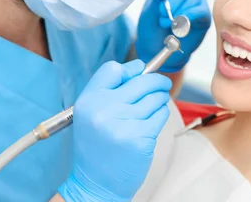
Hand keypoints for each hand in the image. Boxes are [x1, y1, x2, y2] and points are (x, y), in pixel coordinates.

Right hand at [57, 60, 171, 201]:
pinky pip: (160, 115)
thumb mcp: (90, 114)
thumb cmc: (96, 148)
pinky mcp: (141, 138)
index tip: (141, 71)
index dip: (131, 68)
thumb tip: (140, 67)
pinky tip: (151, 123)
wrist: (96, 184)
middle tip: (162, 84)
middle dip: (157, 81)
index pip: (113, 69)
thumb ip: (109, 90)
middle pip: (141, 81)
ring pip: (155, 98)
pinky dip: (160, 116)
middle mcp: (104, 110)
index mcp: (88, 100)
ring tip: (153, 107)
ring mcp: (124, 124)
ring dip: (160, 100)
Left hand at [135, 0, 211, 71]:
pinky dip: (189, 17)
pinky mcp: (203, 15)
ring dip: (178, 12)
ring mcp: (196, 1)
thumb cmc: (151, 28)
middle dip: (172, 1)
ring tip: (167, 24)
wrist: (156, 49)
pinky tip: (179, 25)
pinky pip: (199, 11)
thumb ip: (156, 0)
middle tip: (161, 15)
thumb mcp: (149, 13)